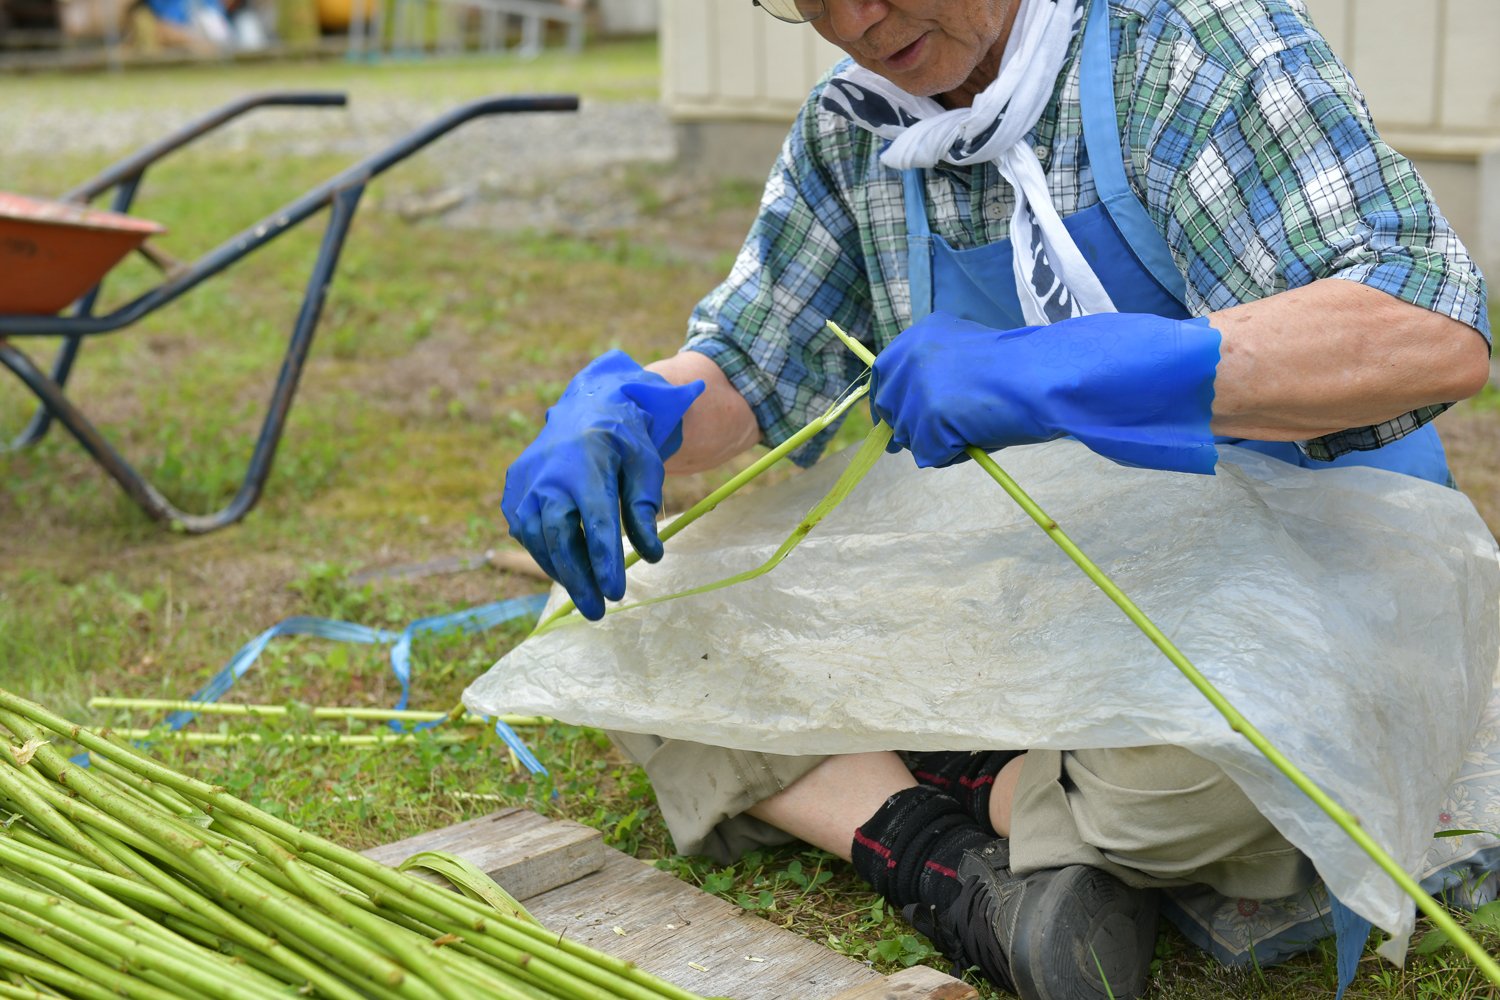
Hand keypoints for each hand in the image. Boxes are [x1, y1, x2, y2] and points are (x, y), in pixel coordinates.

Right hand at [501, 351, 704, 619]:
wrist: (585, 407)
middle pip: (558, 536)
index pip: (596, 523)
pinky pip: (525, 530)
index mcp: (587, 465)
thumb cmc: (622, 441)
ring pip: (536, 538)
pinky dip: (545, 553)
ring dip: (560, 571)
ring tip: (585, 594)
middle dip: (577, 578)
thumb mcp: (646, 466)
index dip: (605, 562)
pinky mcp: (512, 489)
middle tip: (597, 611)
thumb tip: (651, 555)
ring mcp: (524, 482)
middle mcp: (548, 474)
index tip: (615, 593)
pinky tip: (565, 567)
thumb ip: (645, 508)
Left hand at [869, 312, 1221, 472]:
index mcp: (919, 335)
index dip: (891, 404)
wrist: (1045, 374)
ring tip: (975, 427)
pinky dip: (953, 456)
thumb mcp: (966, 359)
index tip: (902, 424)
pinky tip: (978, 436)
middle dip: (911, 428)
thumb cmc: (1020, 369)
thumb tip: (910, 415)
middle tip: (947, 434)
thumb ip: (936, 374)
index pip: (882, 375)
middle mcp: (910, 356)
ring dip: (938, 443)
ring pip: (909, 438)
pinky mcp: (930, 417)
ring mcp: (917, 387)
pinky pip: (930, 456)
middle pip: (888, 409)